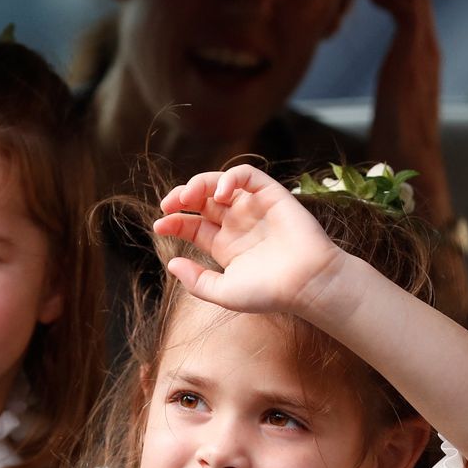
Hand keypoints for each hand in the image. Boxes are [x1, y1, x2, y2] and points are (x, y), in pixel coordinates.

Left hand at [153, 165, 343, 315]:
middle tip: (169, 204)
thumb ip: (196, 281)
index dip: (174, 222)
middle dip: (181, 198)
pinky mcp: (271, 195)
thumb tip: (171, 263)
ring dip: (199, 184)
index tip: (159, 225)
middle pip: (202, 201)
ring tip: (188, 196)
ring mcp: (253, 208)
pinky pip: (248, 175)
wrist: (307, 285)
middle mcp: (237, 224)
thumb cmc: (269, 293)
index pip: (192, 225)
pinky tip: (219, 192)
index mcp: (224, 245)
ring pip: (220, 184)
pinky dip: (230, 176)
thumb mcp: (224, 292)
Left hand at [368, 0, 450, 225]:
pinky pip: (408, 10)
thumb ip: (398, 74)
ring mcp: (424, 49)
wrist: (409, 157)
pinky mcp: (413, 56)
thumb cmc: (396, 134)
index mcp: (424, 52)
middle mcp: (429, 45)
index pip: (417, 3)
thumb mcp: (395, 93)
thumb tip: (394, 73)